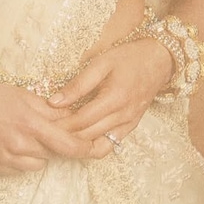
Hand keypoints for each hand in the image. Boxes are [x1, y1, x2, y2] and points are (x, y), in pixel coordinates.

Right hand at [0, 78, 108, 174]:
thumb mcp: (24, 95)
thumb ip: (51, 109)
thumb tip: (75, 116)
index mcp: (31, 123)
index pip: (68, 144)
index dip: (86, 149)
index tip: (98, 147)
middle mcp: (21, 145)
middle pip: (55, 154)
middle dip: (57, 144)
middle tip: (49, 130)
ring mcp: (7, 159)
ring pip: (39, 163)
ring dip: (40, 152)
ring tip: (25, 133)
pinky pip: (20, 169)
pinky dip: (23, 159)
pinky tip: (12, 142)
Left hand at [47, 39, 172, 148]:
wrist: (159, 60)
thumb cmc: (128, 57)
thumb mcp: (101, 62)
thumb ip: (78, 84)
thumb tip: (54, 101)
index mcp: (114, 98)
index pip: (82, 120)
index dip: (61, 125)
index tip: (44, 125)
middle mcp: (123, 116)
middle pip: (88, 136)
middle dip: (66, 137)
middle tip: (46, 134)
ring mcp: (129, 124)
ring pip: (99, 146)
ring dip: (78, 145)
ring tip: (60, 139)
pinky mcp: (132, 127)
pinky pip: (111, 145)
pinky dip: (94, 145)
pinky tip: (80, 139)